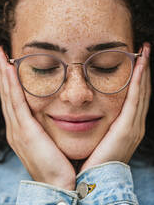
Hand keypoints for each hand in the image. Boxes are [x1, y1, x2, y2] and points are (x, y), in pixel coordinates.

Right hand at [0, 46, 75, 189]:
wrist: (59, 185)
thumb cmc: (60, 163)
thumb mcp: (51, 140)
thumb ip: (49, 126)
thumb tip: (59, 112)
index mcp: (22, 128)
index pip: (14, 98)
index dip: (10, 80)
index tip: (10, 63)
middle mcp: (15, 126)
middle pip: (7, 93)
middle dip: (3, 72)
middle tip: (0, 53)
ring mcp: (17, 129)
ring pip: (8, 94)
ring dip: (4, 73)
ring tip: (1, 55)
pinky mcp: (24, 131)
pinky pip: (16, 101)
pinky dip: (11, 85)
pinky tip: (10, 69)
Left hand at [81, 43, 150, 170]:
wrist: (94, 180)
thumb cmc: (92, 157)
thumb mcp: (98, 134)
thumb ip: (99, 120)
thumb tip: (87, 106)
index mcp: (127, 125)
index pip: (135, 95)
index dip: (137, 77)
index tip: (137, 59)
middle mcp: (135, 123)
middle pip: (142, 91)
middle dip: (144, 70)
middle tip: (144, 50)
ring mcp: (134, 125)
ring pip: (141, 92)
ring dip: (143, 72)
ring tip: (144, 53)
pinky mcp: (128, 127)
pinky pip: (135, 98)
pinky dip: (139, 82)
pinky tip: (140, 66)